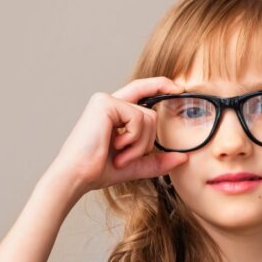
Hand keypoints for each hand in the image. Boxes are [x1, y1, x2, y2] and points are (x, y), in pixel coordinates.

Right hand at [48, 77, 189, 193]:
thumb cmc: (98, 170)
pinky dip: (133, 138)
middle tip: (125, 157)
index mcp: (114, 113)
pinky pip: (139, 118)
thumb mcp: (135, 165)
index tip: (178, 88)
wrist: (77, 175)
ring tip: (119, 155)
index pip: (141, 90)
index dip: (159, 85)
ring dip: (139, 144)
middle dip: (146, 141)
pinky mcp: (106, 103)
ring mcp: (106, 100)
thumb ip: (157, 160)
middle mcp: (109, 102)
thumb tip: (184, 157)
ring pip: (148, 118)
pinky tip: (116, 146)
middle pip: (152, 114)